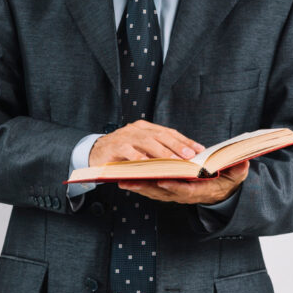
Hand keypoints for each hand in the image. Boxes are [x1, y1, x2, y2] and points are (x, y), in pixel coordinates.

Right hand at [88, 120, 204, 165]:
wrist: (93, 153)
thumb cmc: (121, 153)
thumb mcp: (140, 148)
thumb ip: (156, 149)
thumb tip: (182, 158)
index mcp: (145, 127)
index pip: (168, 132)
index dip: (185, 140)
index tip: (199, 149)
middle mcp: (136, 129)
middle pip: (161, 136)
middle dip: (177, 146)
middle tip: (190, 156)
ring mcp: (125, 136)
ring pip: (147, 142)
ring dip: (162, 153)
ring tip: (174, 162)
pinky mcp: (115, 146)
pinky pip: (129, 152)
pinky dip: (140, 158)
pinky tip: (150, 165)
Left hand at [117, 160, 249, 204]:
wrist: (221, 189)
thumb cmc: (227, 179)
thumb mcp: (236, 175)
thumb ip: (238, 170)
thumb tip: (243, 162)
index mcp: (200, 191)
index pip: (185, 190)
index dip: (173, 186)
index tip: (162, 180)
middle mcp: (184, 195)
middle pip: (162, 192)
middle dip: (146, 187)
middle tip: (130, 180)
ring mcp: (173, 194)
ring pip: (153, 191)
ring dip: (137, 186)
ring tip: (121, 178)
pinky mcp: (166, 190)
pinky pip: (150, 187)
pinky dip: (138, 183)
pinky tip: (124, 177)